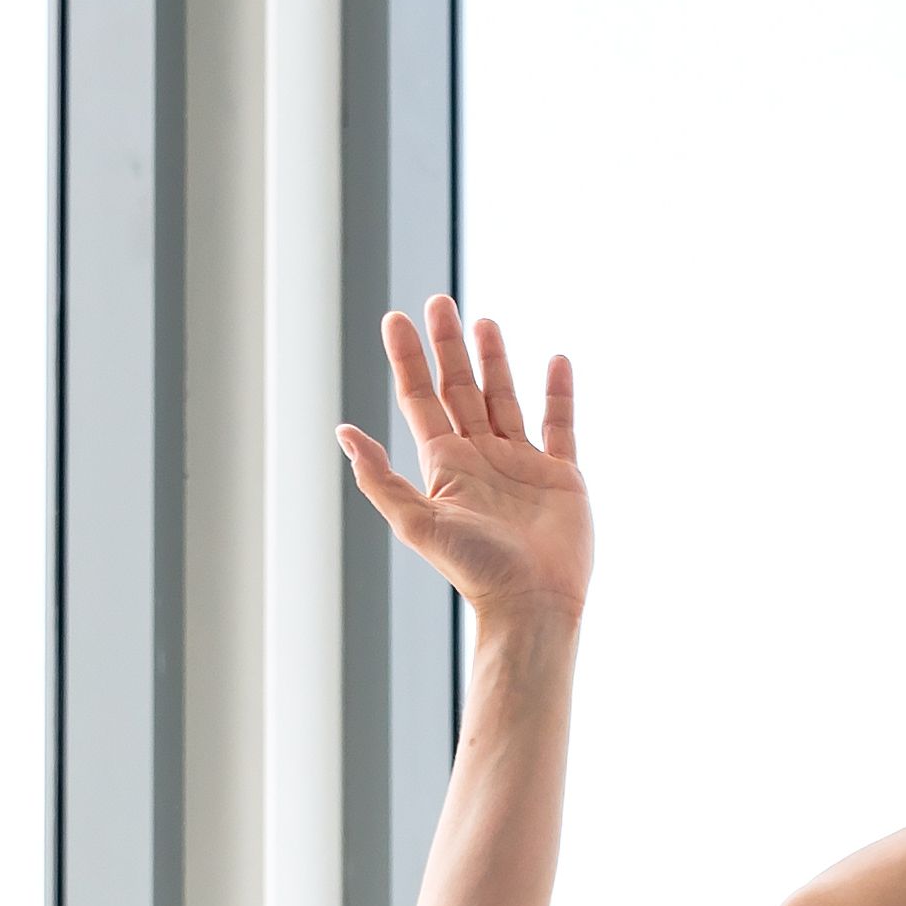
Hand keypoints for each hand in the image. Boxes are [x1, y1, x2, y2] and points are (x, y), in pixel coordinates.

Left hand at [335, 296, 589, 640]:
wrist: (533, 604)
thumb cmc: (475, 570)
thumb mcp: (417, 523)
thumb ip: (380, 478)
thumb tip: (344, 433)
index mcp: (446, 466)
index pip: (421, 399)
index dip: (407, 359)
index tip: (396, 319)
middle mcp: (480, 459)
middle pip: (460, 389)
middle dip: (449, 346)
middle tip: (438, 302)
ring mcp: (521, 465)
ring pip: (504, 398)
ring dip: (495, 360)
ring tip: (485, 322)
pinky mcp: (561, 476)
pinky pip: (561, 425)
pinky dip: (558, 393)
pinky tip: (554, 360)